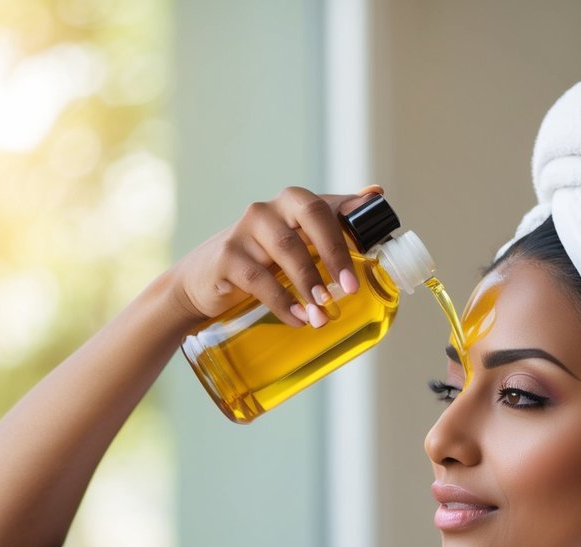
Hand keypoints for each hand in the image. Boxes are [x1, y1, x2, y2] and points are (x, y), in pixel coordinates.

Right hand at [167, 184, 385, 327]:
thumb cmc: (261, 259)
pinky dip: (282, 302)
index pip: (326, 206)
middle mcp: (268, 210)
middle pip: (309, 217)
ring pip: (287, 250)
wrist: (204, 281)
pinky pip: (259, 279)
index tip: (366, 264)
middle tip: (348, 291)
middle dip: (334, 253)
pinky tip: (298, 319)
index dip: (348, 232)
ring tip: (323, 316)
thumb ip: (334, 220)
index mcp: (292, 203)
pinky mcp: (227, 258)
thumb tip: (376, 193)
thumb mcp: (296, 241)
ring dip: (310, 284)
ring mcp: (244, 231)